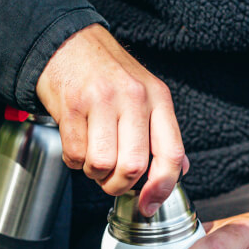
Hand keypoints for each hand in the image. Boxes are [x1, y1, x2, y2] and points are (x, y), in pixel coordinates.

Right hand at [36, 24, 186, 215]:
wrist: (68, 44)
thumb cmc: (108, 74)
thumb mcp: (147, 94)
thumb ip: (163, 133)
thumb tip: (180, 169)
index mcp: (158, 98)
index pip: (170, 153)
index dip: (162, 188)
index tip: (149, 204)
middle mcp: (133, 97)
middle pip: (134, 166)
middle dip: (120, 185)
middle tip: (113, 180)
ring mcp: (101, 100)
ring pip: (103, 164)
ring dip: (96, 173)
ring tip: (94, 158)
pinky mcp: (72, 106)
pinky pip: (75, 154)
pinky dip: (75, 161)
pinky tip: (78, 145)